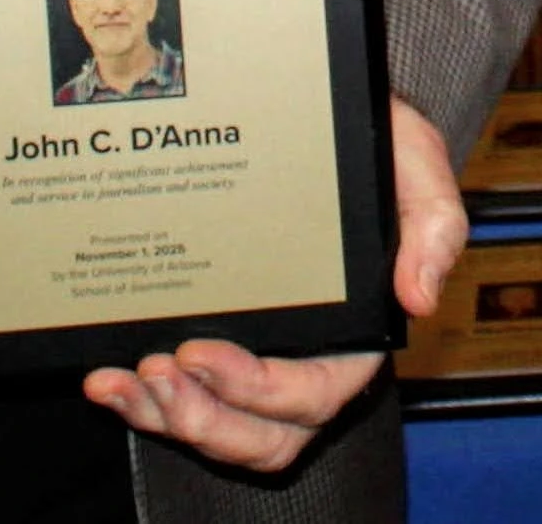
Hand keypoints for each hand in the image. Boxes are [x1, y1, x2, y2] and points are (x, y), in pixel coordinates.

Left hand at [83, 96, 466, 469]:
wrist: (318, 108)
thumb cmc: (369, 140)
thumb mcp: (413, 161)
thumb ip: (433, 221)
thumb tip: (417, 297)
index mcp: (356, 332)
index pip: (316, 390)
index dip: (257, 389)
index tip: (203, 351)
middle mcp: (305, 357)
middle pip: (263, 433)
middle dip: (204, 419)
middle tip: (159, 373)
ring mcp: (256, 356)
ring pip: (218, 428)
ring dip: (166, 418)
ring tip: (124, 381)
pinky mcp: (213, 345)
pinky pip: (182, 401)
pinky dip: (139, 404)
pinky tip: (107, 379)